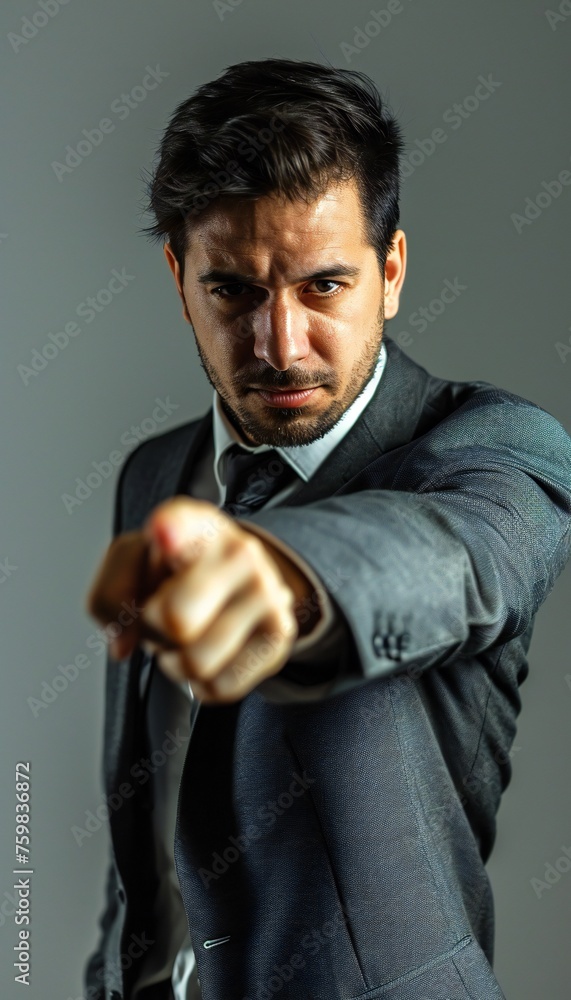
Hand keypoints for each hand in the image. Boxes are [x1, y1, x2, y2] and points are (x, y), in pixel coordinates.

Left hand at [85, 497, 300, 702]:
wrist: (242, 579)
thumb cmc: (181, 571)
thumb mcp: (135, 564)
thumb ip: (111, 594)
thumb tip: (123, 642)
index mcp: (194, 523)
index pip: (180, 523)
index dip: (169, 530)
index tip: (162, 533)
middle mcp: (238, 551)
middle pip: (175, 619)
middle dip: (154, 631)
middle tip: (161, 618)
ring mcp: (265, 591)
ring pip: (197, 662)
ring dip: (176, 662)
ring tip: (185, 637)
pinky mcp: (280, 634)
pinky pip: (221, 685)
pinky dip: (203, 682)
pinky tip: (209, 652)